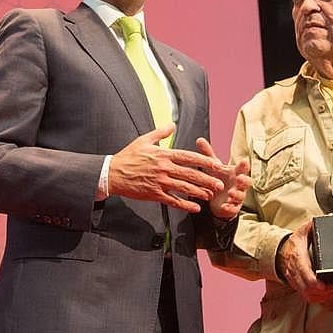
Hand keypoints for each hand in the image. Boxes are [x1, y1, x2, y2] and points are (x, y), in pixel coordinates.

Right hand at [108, 124, 223, 211]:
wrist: (112, 173)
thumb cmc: (128, 156)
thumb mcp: (144, 140)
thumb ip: (160, 133)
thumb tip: (172, 124)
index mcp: (163, 154)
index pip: (188, 157)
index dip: (204, 161)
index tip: (217, 164)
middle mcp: (164, 168)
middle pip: (190, 174)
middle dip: (207, 179)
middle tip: (220, 184)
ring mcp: (159, 182)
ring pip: (184, 188)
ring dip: (199, 192)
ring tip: (210, 195)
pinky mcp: (154, 194)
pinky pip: (172, 200)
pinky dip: (185, 205)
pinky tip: (195, 208)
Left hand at [195, 137, 250, 219]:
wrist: (218, 198)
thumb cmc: (219, 178)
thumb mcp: (213, 166)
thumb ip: (208, 154)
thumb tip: (199, 139)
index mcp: (235, 173)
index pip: (243, 168)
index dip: (244, 165)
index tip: (243, 161)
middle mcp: (239, 184)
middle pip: (246, 182)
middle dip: (244, 180)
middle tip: (239, 178)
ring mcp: (237, 196)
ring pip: (241, 196)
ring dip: (237, 194)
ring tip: (231, 193)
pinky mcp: (232, 207)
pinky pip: (234, 208)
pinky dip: (230, 207)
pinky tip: (225, 206)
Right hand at [277, 220, 332, 303]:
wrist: (279, 254)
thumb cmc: (292, 245)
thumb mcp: (301, 232)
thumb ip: (312, 225)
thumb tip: (326, 218)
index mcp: (297, 258)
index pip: (305, 274)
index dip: (315, 282)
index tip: (325, 285)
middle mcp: (295, 272)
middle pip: (309, 288)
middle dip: (324, 291)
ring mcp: (296, 281)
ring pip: (308, 294)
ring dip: (323, 296)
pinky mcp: (298, 287)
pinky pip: (308, 297)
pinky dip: (318, 299)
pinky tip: (328, 296)